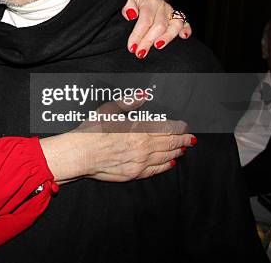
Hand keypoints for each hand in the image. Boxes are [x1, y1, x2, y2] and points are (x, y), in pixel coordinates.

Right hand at [40, 98, 194, 182]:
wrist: (80, 154)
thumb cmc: (91, 132)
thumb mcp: (108, 111)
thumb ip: (128, 104)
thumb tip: (142, 96)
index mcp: (139, 130)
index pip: (167, 129)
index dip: (179, 127)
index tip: (184, 126)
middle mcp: (144, 147)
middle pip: (170, 143)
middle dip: (182, 140)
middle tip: (190, 138)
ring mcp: (140, 163)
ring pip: (165, 157)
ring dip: (176, 152)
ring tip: (182, 149)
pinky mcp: (134, 174)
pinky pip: (155, 170)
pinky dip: (165, 166)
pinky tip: (169, 163)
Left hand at [123, 0, 191, 57]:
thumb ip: (127, 2)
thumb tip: (131, 14)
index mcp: (149, 1)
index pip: (145, 21)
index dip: (138, 35)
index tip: (132, 47)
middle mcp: (161, 6)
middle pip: (159, 26)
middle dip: (149, 41)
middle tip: (139, 53)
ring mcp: (169, 10)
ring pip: (175, 25)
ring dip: (167, 38)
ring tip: (157, 47)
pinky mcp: (173, 13)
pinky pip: (184, 21)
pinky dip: (186, 29)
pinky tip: (184, 36)